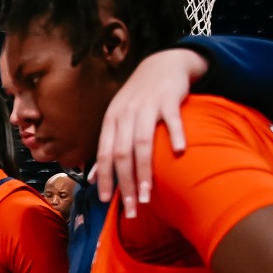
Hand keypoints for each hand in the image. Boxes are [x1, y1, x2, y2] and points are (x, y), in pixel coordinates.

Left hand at [92, 47, 206, 215]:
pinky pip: (172, 119)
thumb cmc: (138, 99)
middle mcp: (125, 115)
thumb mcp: (117, 120)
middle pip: (121, 154)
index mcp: (111, 122)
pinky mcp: (168, 99)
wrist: (162, 65)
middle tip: (131, 208)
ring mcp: (146, 106)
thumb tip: (93, 180)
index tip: (106, 202)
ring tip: (147, 195)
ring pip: (142, 143)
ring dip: (144, 171)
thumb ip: (107, 149)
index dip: (104, 178)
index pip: (104, 155)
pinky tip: (180, 152)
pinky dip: (176, 134)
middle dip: (125, 184)